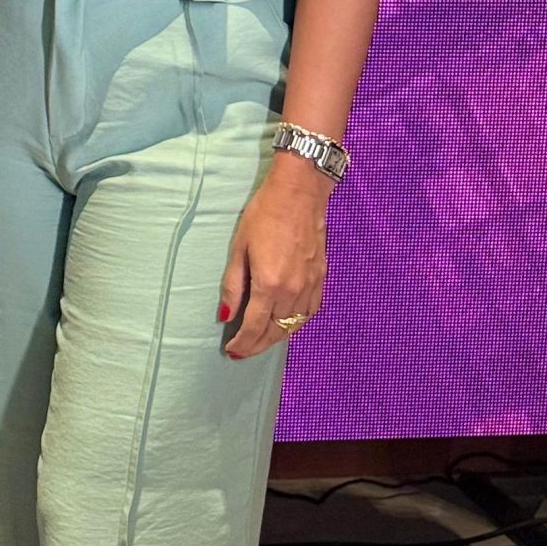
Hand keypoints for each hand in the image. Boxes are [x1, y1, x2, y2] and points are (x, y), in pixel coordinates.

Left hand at [219, 161, 327, 358]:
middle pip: (275, 331)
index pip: (255, 326)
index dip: (243, 343)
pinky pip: (309, 312)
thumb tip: (225, 316)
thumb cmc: (264, 214)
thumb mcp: (239, 248)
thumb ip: (233, 286)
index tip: (231, 351)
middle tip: (242, 352)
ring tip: (260, 341)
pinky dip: (296, 323)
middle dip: (257, 346)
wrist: (300, 193)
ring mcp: (311, 286)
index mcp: (270, 284)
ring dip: (276, 338)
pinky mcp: (321, 278)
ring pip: (294, 325)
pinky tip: (286, 323)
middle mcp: (293, 291)